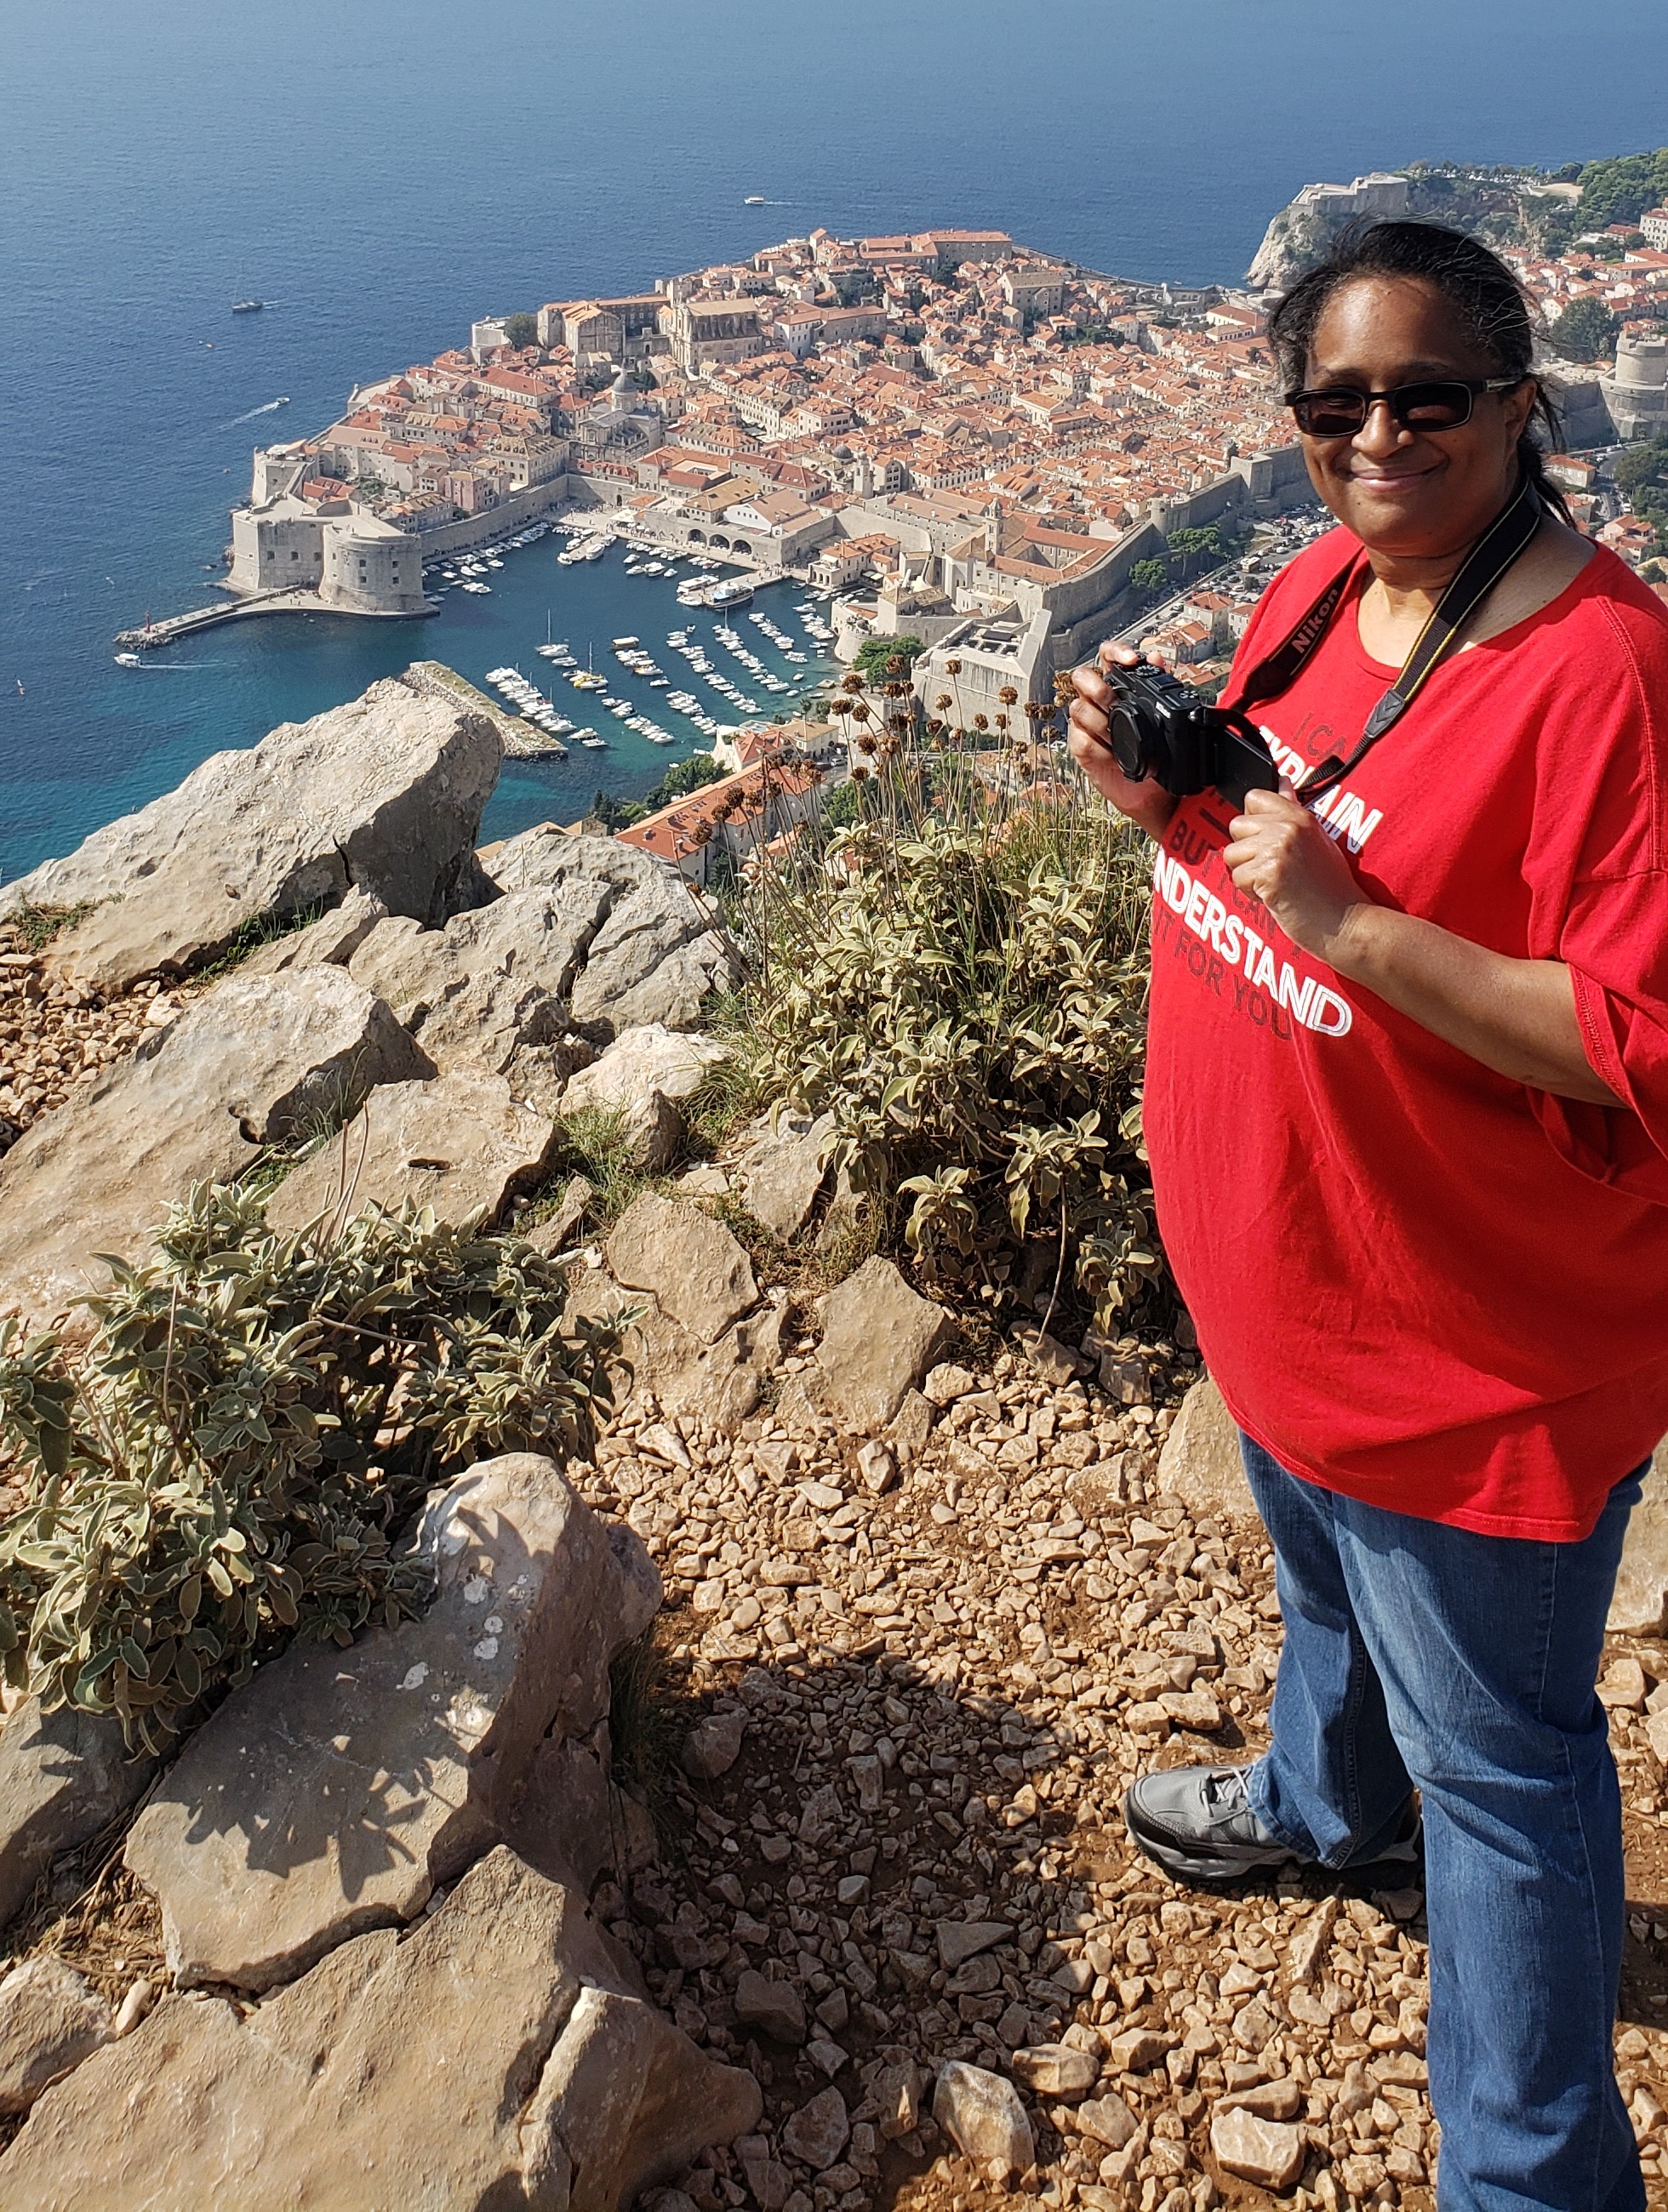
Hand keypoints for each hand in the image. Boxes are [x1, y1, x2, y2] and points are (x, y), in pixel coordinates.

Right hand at [1068, 646, 1177, 838]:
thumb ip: (1161, 684)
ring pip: (1078, 708)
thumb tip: (1157, 658)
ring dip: (1099, 722)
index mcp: (1118, 687)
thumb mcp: (1165, 716)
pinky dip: (1098, 747)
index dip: (1114, 652)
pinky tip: (1113, 754)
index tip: (1130, 661)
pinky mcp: (1082, 749)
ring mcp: (1088, 725)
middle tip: (1114, 704)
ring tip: (1116, 735)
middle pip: (1081, 677)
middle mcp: (1098, 702)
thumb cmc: (1158, 753)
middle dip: (1098, 689)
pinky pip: (1080, 739)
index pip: (1106, 657)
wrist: (1154, 792)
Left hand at [1223, 785, 1370, 961]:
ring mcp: (1278, 848)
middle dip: (1247, 852)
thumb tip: (1281, 781)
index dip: (1253, 822)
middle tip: (1275, 869)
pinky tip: (1276, 896)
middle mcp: (1288, 827)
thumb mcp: (1316, 839)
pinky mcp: (1269, 873)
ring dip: (1248, 874)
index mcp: (1300, 816)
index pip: (1254, 797)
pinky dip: (1252, 893)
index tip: (1266, 842)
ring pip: (1232, 854)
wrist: (1345, 922)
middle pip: (1236, 826)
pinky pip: (1238, 878)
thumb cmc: (1330, 887)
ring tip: (1277, 884)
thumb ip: (1292, 810)